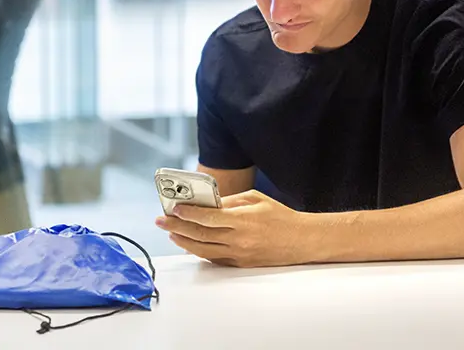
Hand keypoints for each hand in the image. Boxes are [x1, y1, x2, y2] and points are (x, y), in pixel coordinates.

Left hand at [155, 190, 316, 267]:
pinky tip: (187, 245)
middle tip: (161, 220)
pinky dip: (198, 252)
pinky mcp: (241, 265)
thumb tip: (207, 204)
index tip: (173, 208)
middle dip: (177, 226)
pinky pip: (214, 259)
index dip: (188, 213)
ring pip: (203, 250)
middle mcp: (239, 240)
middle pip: (200, 235)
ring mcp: (239, 255)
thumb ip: (229, 201)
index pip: (208, 217)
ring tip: (170, 232)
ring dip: (183, 241)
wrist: (302, 240)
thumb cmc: (280, 216)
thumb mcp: (255, 199)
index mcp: (242, 221)